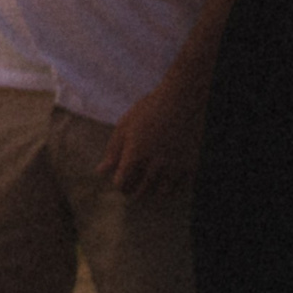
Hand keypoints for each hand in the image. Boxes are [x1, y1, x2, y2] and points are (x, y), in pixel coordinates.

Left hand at [97, 76, 203, 196]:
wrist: (183, 99)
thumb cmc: (149, 110)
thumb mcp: (125, 126)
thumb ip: (113, 151)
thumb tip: (101, 172)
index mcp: (135, 154)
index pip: (122, 183)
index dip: (119, 184)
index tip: (120, 180)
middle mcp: (155, 164)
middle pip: (140, 192)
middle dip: (133, 192)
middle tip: (132, 189)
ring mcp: (175, 166)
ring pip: (161, 193)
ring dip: (153, 193)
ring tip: (149, 188)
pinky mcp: (192, 166)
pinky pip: (181, 189)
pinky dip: (172, 190)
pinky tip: (167, 183)